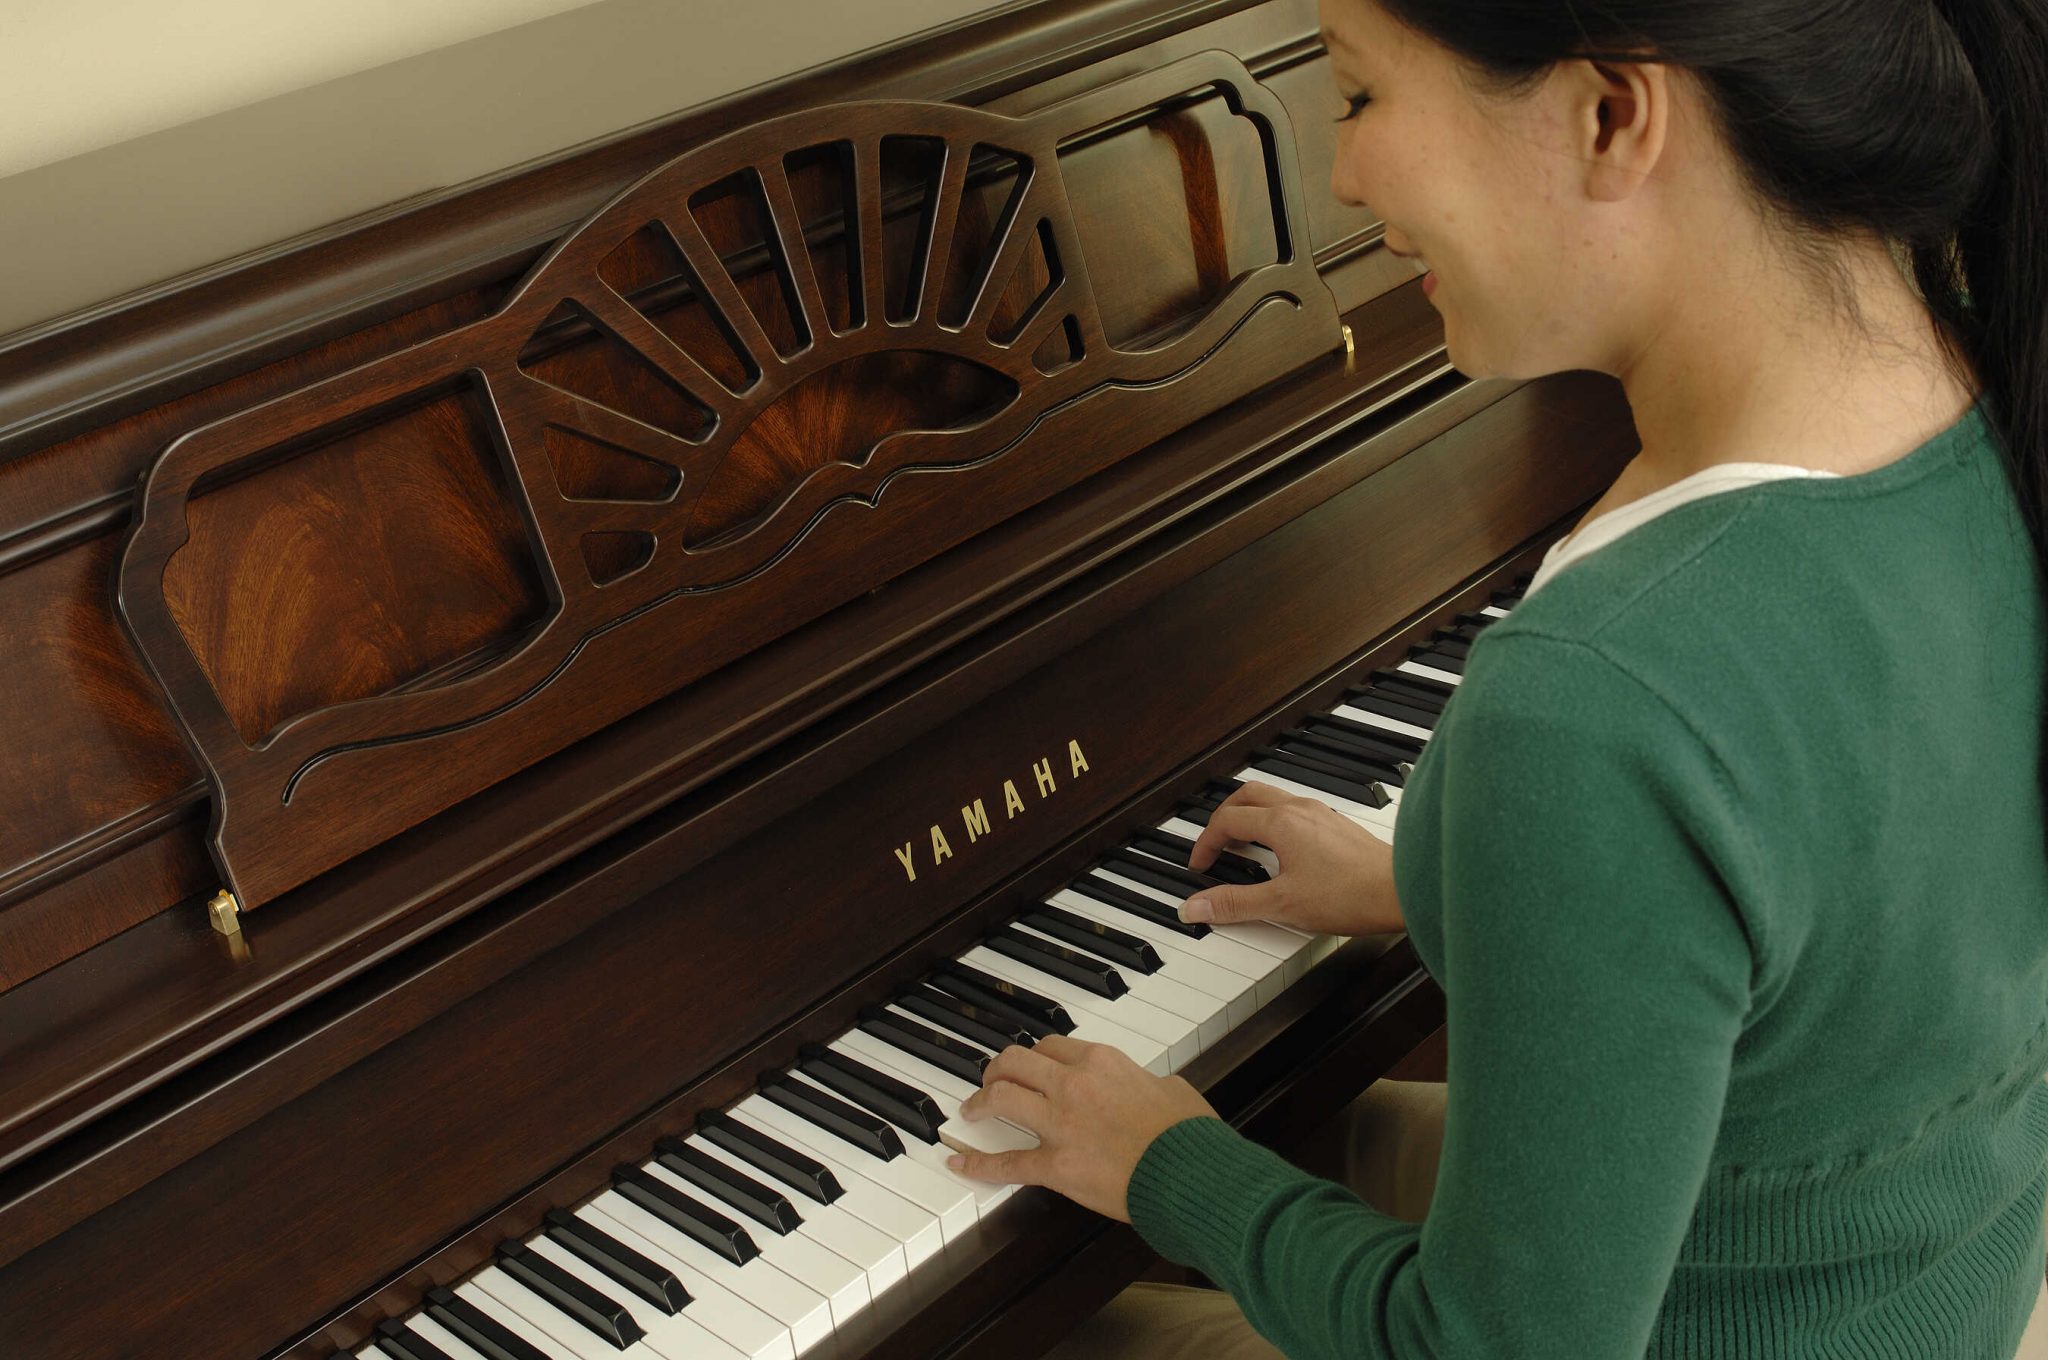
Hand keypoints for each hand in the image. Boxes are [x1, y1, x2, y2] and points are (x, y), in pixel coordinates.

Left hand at [946, 1034, 1216, 1220]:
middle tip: (991, 1078)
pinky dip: (978, 1163)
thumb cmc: (1188, 1136)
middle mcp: (1074, 1084)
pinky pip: (1006, 1162)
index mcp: (1102, 1062)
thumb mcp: (1174, 1088)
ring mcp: (1060, 1124)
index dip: (1035, 1055)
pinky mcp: (1056, 1165)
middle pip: (1017, 1062)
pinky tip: (959, 1161)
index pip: (1052, 1046)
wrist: (1189, 1173)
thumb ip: (1150, 1083)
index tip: (1030, 1064)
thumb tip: (1151, 1087)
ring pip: (1001, 1097)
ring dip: (981, 1100)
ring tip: (972, 1109)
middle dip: (997, 1068)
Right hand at [1180, 780, 1403, 935]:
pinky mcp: (1338, 826)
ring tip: (1244, 845)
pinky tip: (1283, 851)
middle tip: (1215, 843)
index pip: (1228, 820)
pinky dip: (1275, 822)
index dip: (1206, 843)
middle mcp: (1300, 810)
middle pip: (1248, 796)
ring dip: (1250, 816)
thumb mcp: (1283, 904)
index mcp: (1281, 822)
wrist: (1404, 891)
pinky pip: (1295, 811)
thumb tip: (1195, 906)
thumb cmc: (1352, 894)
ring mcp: (1322, 815)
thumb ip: (1235, 904)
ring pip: (1273, 799)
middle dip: (1224, 817)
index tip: (1200, 866)